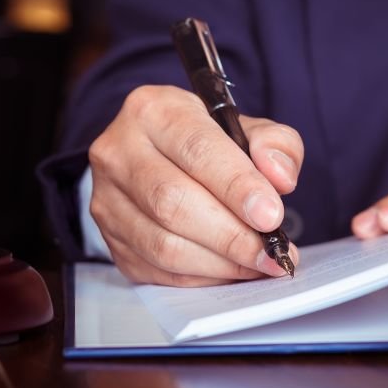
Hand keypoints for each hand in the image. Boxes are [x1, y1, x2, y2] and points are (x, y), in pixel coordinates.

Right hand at [88, 85, 302, 285]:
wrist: (162, 157)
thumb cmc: (208, 142)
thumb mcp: (248, 127)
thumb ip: (276, 144)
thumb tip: (280, 176)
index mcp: (154, 110)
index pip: (197, 149)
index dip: (237, 187)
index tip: (271, 216)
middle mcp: (119, 151)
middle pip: (174, 202)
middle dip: (231, 235)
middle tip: (272, 252)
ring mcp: (107, 199)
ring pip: (163, 244)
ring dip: (220, 263)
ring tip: (260, 263)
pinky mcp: (111, 238)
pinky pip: (157, 269)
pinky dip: (202, 277)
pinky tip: (232, 270)